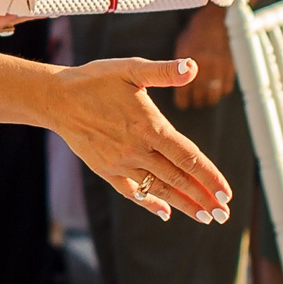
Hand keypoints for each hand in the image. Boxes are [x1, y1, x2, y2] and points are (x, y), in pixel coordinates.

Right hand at [47, 56, 231, 221]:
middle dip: (203, 198)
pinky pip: (132, 191)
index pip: (188, 157)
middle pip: (178, 178)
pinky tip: (165, 212)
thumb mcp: (130, 69)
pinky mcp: (106, 170)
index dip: (210, 177)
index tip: (227, 194)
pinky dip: (150, 203)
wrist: (56, 98)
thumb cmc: (95, 80)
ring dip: (184, 204)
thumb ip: (164, 71)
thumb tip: (193, 66)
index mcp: (149, 126)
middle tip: (224, 214)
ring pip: (159, 188)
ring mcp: (121, 163)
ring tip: (205, 217)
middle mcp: (137, 149)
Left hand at [172, 5, 233, 108]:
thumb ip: (177, 65)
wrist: (217, 20)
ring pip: (214, 93)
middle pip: (200, 95)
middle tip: (194, 102)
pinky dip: (221, 91)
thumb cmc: (195, 34)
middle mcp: (204, 65)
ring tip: (204, 99)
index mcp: (188, 61)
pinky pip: (226, 86)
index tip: (182, 104)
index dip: (182, 100)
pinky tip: (216, 89)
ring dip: (208, 99)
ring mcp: (220, 67)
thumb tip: (174, 81)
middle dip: (196, 101)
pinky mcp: (231, 66)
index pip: (184, 91)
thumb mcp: (181, 47)